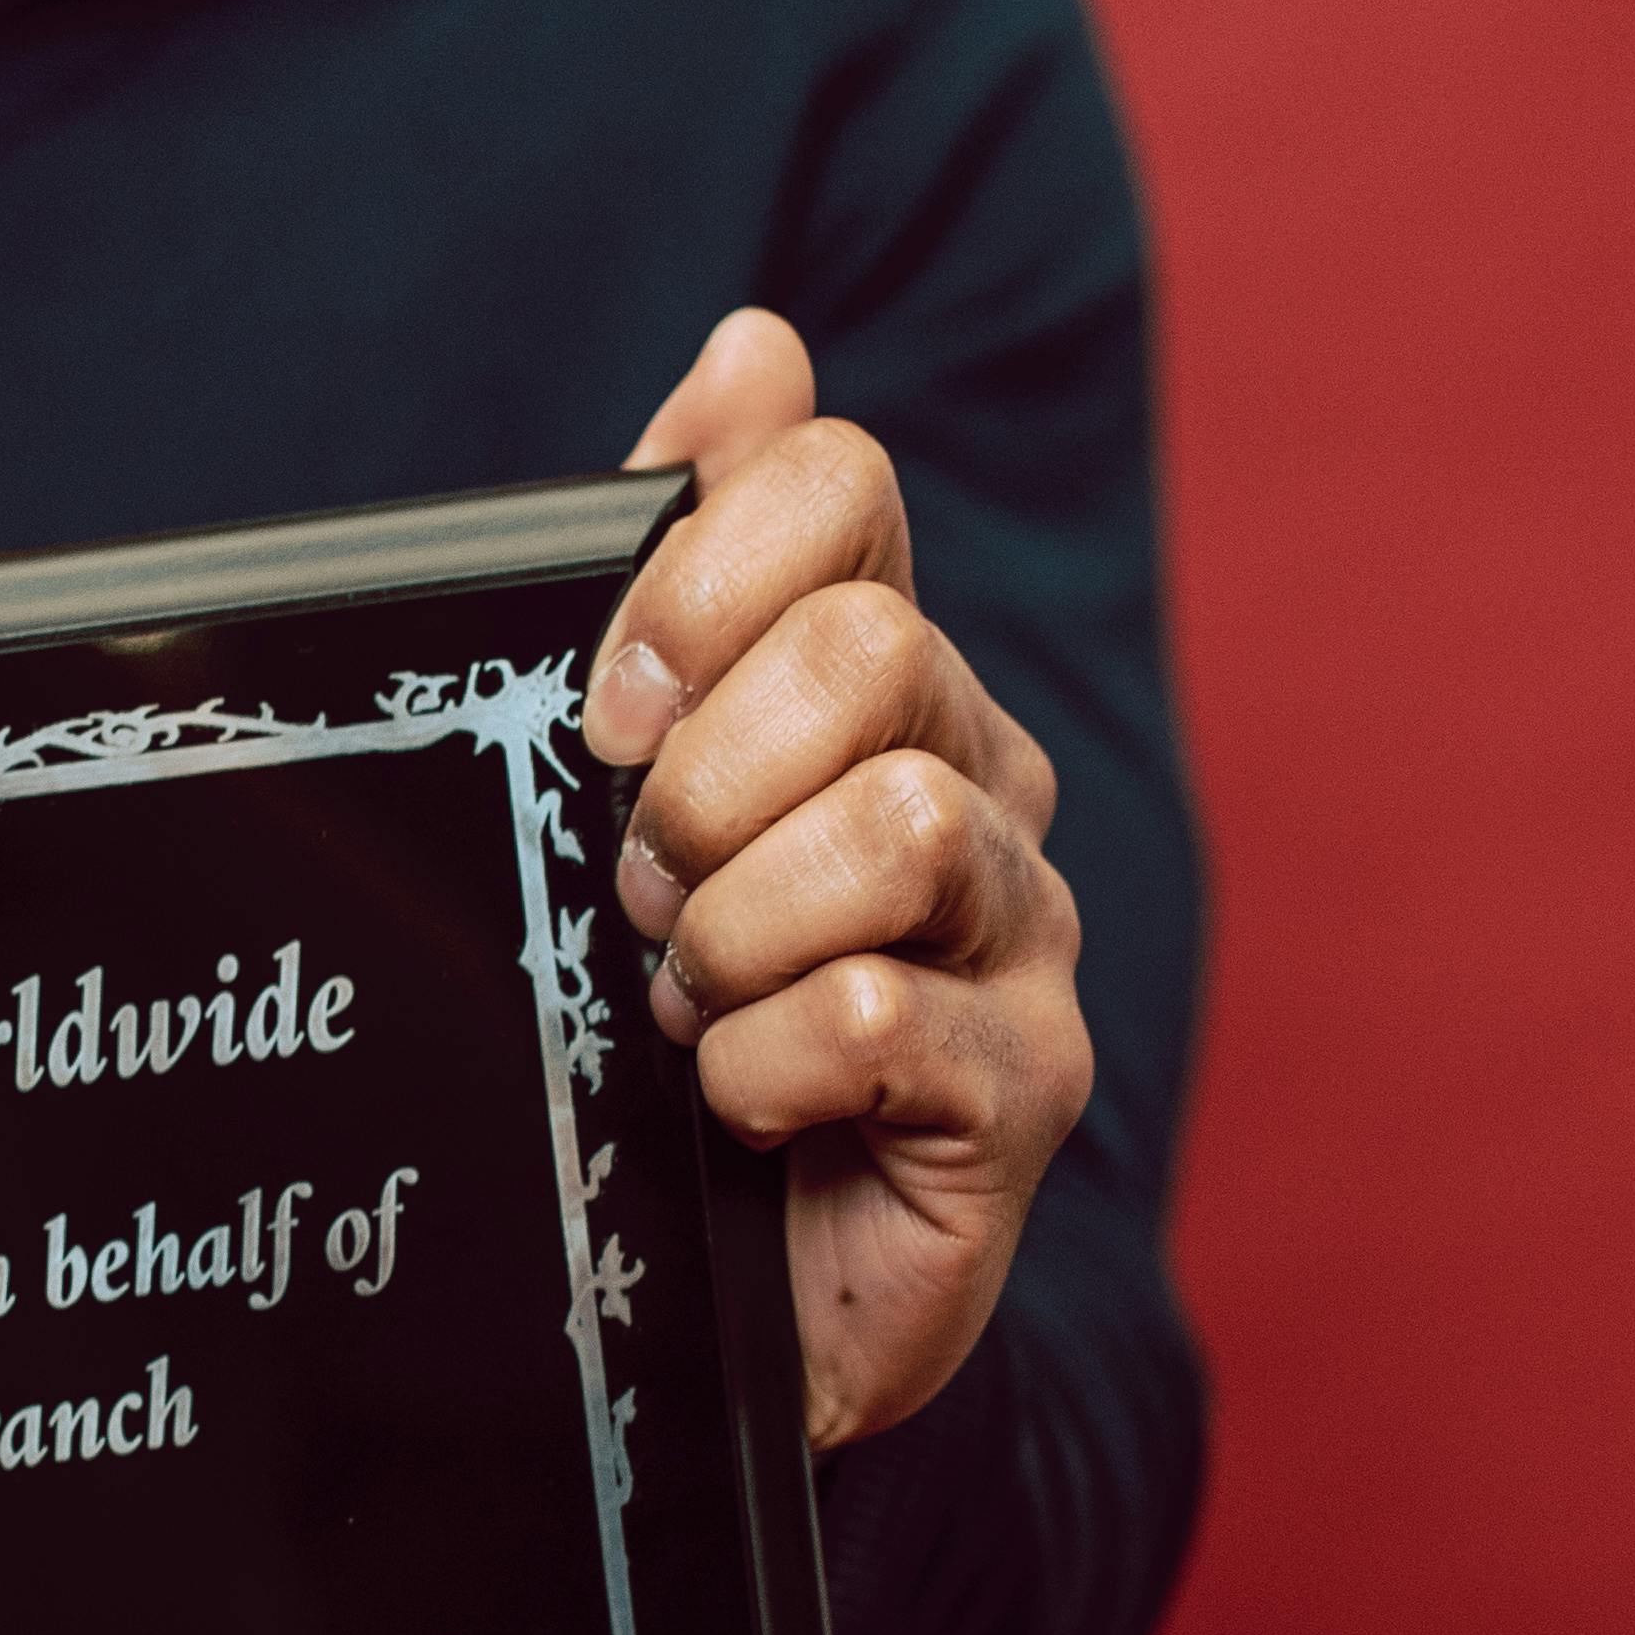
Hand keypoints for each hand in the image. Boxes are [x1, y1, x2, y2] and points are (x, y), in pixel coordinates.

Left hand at [583, 312, 1089, 1450]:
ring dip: (736, 928)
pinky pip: (873, 1023)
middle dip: (703, 779)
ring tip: (688, 1001)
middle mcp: (984, 777)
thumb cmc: (664, 1023)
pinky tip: (736, 1107)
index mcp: (885, 675)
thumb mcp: (635, 788)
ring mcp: (1027, 935)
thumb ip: (679, 565)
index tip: (606, 708)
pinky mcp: (1028, 1091)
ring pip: (899, 830)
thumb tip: (753, 340)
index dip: (700, 574)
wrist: (711, 1294)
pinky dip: (759, 1067)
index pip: (845, 489)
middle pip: (873, 655)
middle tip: (643, 891)